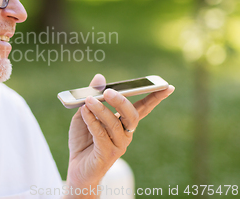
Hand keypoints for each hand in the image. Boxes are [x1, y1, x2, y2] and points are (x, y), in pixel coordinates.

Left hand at [64, 74, 174, 197]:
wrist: (76, 168)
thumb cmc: (83, 139)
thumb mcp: (85, 113)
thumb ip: (92, 96)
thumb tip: (99, 77)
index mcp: (124, 122)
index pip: (143, 108)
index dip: (155, 97)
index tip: (167, 86)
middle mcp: (126, 134)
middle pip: (132, 115)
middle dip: (122, 101)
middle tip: (109, 91)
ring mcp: (118, 145)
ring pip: (115, 124)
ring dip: (101, 109)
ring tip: (89, 100)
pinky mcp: (107, 154)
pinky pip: (101, 135)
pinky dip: (92, 121)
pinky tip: (84, 112)